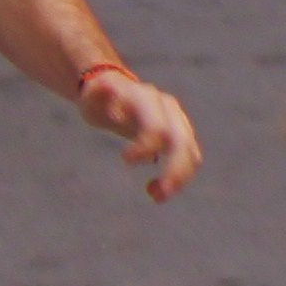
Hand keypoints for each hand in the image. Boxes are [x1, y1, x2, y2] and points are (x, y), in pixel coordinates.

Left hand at [75, 64, 202, 201]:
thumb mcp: (93, 94)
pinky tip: (153, 190)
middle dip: (175, 170)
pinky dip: (178, 179)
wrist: (117, 92)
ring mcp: (179, 123)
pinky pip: (190, 160)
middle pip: (182, 143)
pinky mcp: (182, 137)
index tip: (125, 160)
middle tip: (158, 196)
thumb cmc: (101, 97)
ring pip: (192, 153)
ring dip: (180, 179)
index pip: (157, 127)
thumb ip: (99, 92)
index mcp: (148, 99)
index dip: (145, 147)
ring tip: (156, 197)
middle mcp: (169, 110)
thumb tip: (101, 88)